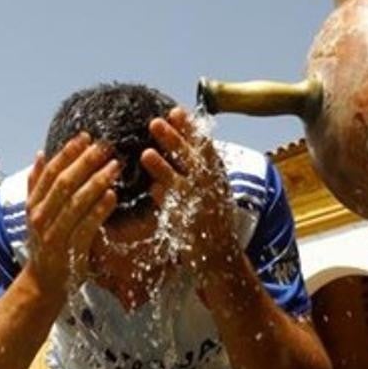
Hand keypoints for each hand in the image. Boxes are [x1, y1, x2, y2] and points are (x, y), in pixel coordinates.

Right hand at [25, 132, 120, 293]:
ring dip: (96, 182)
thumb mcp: (37, 213)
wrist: (43, 283)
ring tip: (114, 166)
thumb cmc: (46, 244)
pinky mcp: (70, 250)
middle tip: (105, 147)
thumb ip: (37, 184)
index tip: (85, 137)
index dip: (68, 153)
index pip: (51, 173)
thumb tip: (40, 153)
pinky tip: (113, 195)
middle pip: (64, 183)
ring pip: (76, 203)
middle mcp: (41, 217)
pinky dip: (99, 210)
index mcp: (34, 204)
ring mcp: (55, 234)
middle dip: (85, 162)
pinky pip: (86, 226)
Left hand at [141, 107, 240, 277]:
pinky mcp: (193, 224)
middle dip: (175, 139)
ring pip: (182, 182)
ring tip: (146, 154)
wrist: (221, 257)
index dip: (190, 128)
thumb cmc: (211, 221)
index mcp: (216, 176)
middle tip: (155, 121)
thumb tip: (180, 144)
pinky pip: (177, 209)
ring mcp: (202, 206)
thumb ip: (195, 170)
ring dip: (164, 167)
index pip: (203, 146)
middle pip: (193, 158)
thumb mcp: (209, 191)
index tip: (177, 111)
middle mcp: (212, 188)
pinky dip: (166, 198)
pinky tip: (153, 190)